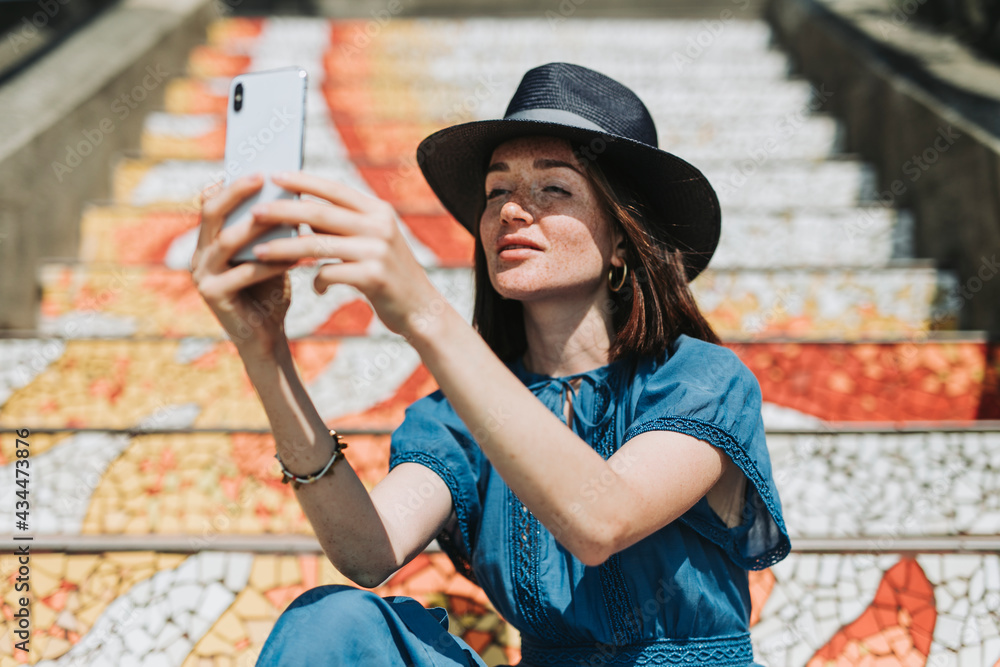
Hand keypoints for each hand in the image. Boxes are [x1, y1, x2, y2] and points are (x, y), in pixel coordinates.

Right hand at [191, 173, 296, 353]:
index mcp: (208, 241)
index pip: (210, 201)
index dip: (228, 180)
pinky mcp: (213, 296)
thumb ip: (269, 230)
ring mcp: (202, 276)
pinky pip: (244, 272)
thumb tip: (291, 191)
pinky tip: (296, 255)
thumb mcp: (270, 254)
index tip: (254, 161)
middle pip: (211, 212)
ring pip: (226, 240)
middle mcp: (198, 255)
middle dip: (236, 191)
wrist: (266, 337)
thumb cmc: (269, 292)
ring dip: (256, 225)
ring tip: (284, 211)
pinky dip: (271, 263)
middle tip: (261, 175)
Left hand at [247, 172, 441, 337]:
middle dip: (283, 211)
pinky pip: (329, 274)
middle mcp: (379, 225)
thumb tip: (300, 213)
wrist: (421, 309)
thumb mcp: (373, 242)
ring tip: (259, 252)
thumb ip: (344, 226)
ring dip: (284, 249)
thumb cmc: (388, 275)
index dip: (303, 181)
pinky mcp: (373, 277)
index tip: (274, 175)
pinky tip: (316, 289)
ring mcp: (377, 250)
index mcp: (378, 210)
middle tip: (253, 212)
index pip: (334, 189)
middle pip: (320, 214)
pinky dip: (316, 281)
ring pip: (318, 245)